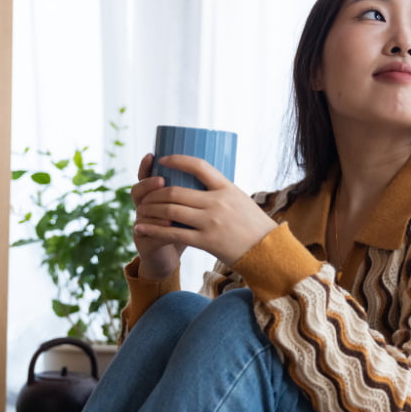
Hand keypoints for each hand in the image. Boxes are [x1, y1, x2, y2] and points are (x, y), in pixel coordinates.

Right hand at [130, 154, 185, 279]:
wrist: (170, 255)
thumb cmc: (185, 229)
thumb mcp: (191, 209)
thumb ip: (196, 194)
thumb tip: (215, 174)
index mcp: (155, 196)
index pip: (146, 175)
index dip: (146, 166)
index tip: (152, 155)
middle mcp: (144, 207)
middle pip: (140, 190)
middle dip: (150, 183)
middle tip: (162, 180)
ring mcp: (140, 222)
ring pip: (141, 210)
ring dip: (154, 206)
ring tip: (167, 205)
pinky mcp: (142, 240)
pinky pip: (145, 231)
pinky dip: (156, 228)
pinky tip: (166, 226)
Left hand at [132, 155, 277, 266]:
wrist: (268, 251)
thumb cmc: (255, 226)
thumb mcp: (241, 200)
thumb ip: (221, 193)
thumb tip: (199, 185)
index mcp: (227, 188)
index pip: (199, 166)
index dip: (177, 160)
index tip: (162, 160)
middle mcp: (217, 203)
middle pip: (176, 191)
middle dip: (154, 193)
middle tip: (145, 195)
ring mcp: (211, 222)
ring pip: (170, 211)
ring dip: (151, 209)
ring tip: (142, 210)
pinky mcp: (207, 241)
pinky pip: (173, 234)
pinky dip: (154, 230)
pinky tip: (142, 228)